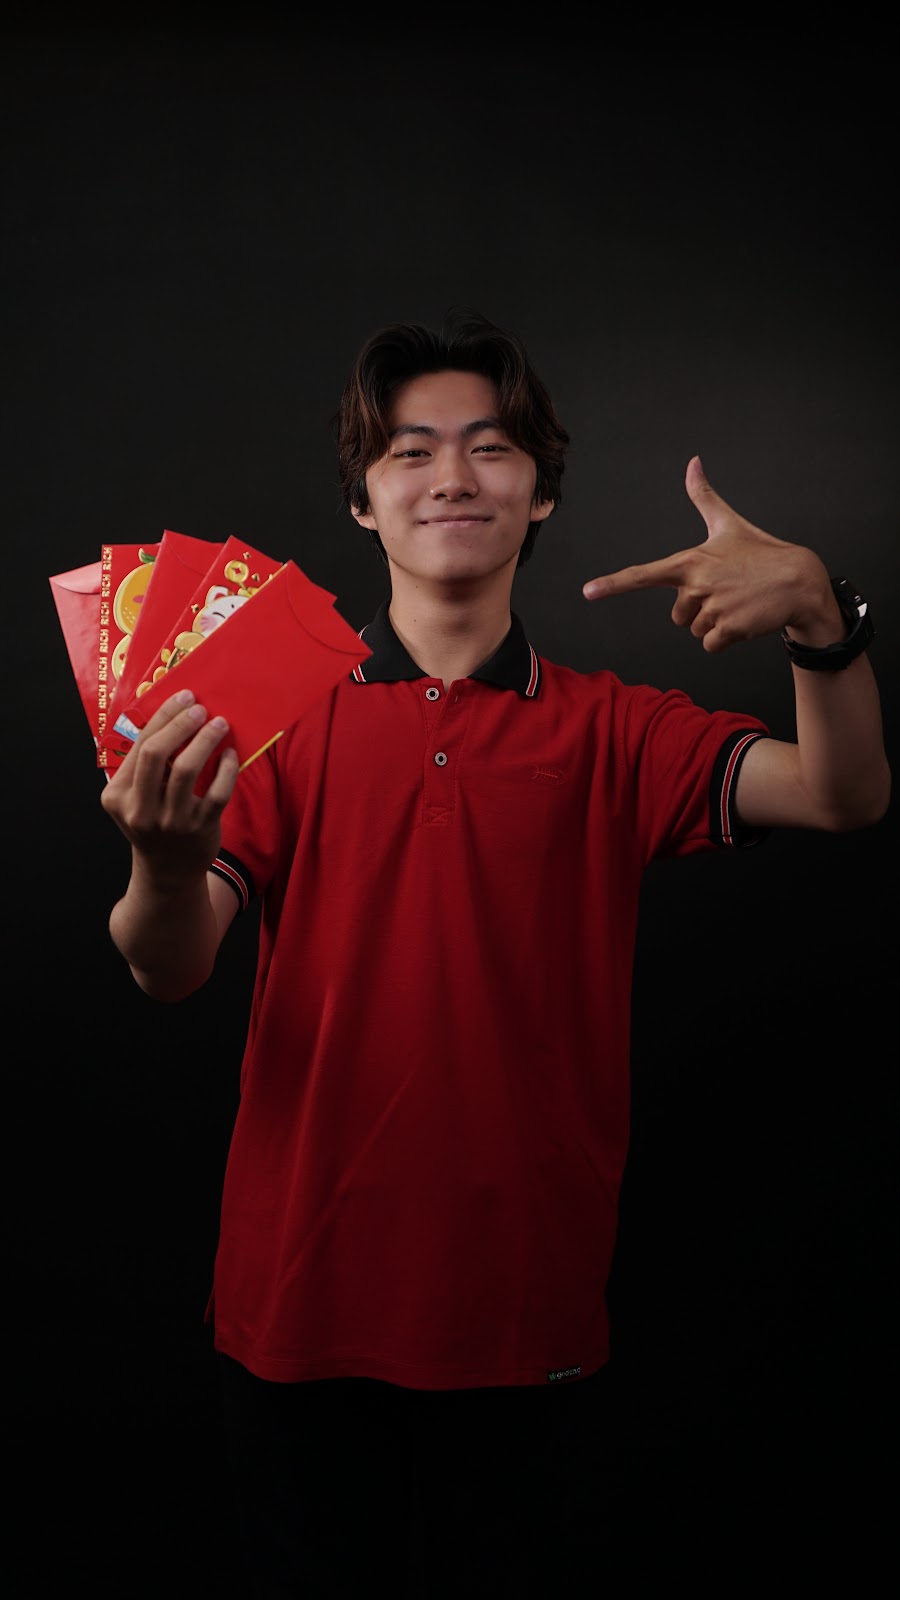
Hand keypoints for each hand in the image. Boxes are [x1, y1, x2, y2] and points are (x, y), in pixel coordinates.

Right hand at [100, 688, 239, 879]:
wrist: (168, 872)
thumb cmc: (155, 823)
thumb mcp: (138, 798)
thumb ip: (148, 766)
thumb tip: (178, 716)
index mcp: (118, 795)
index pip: (140, 745)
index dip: (163, 717)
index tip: (184, 697)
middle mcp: (140, 810)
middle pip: (156, 753)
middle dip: (180, 724)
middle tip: (201, 709)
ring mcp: (170, 822)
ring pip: (186, 770)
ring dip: (205, 740)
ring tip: (220, 724)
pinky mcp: (199, 829)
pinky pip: (217, 792)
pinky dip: (226, 769)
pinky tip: (231, 755)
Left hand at [582, 456, 838, 650]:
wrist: (800, 581)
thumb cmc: (761, 552)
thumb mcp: (729, 524)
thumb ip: (703, 497)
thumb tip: (693, 461)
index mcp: (690, 561)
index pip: (644, 575)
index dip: (614, 583)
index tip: (588, 591)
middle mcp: (697, 585)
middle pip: (678, 615)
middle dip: (699, 609)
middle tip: (726, 592)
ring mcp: (713, 608)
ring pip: (696, 630)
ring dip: (715, 624)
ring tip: (739, 603)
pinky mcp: (729, 629)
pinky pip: (711, 645)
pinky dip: (727, 638)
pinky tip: (745, 619)